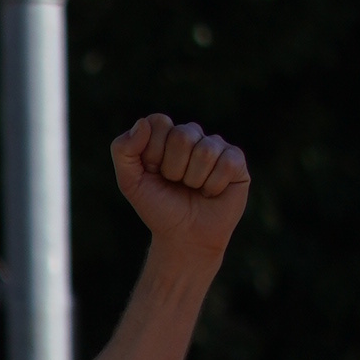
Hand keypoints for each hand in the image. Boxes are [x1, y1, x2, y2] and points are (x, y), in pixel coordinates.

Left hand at [109, 111, 251, 290]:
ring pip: (205, 150)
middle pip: (182, 136)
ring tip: (193, 189)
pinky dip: (213, 186)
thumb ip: (123, 150)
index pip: (159, 122)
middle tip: (175, 184)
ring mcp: (215, 146)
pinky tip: (210, 193)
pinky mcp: (236, 161)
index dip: (153, 153)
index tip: (153, 172)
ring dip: (193, 179)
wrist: (183, 237)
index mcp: (165, 135)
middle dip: (173, 168)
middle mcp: (192, 135)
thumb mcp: (130, 182)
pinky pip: (226, 163)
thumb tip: (142, 123)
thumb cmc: (158, 207)